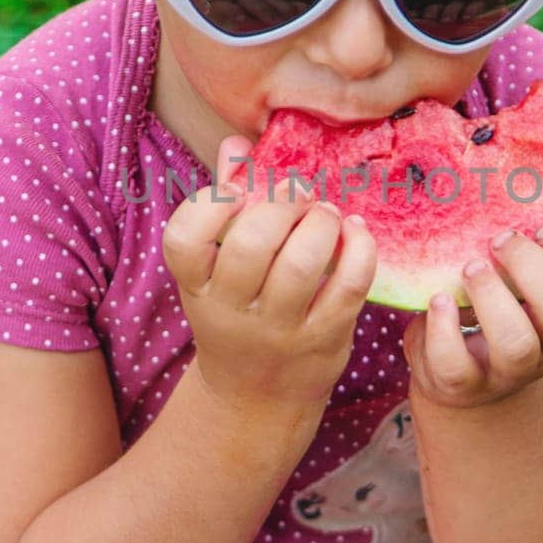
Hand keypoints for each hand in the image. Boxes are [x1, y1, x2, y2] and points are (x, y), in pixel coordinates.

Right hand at [161, 135, 376, 410]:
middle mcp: (232, 311)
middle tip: (297, 194)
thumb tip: (236, 145)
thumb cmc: (238, 313)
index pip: (184, 239)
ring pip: (302, 264)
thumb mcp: (216, 269)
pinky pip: (349, 284)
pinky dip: (359, 247)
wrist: (257, 397)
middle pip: (252, 244)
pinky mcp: (325, 338)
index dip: (210, 203)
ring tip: (325, 213)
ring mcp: (280, 329)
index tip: (239, 193)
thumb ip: (226, 203)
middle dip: (281, 203)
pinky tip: (355, 230)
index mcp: (197, 287)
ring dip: (320, 222)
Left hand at [401, 224, 542, 410]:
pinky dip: (443, 328)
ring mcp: (508, 371)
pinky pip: (456, 365)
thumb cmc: (510, 310)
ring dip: (492, 296)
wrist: (462, 373)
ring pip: (517, 342)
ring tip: (471, 268)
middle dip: (530, 265)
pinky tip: (436, 300)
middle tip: (500, 240)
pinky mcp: (462, 385)